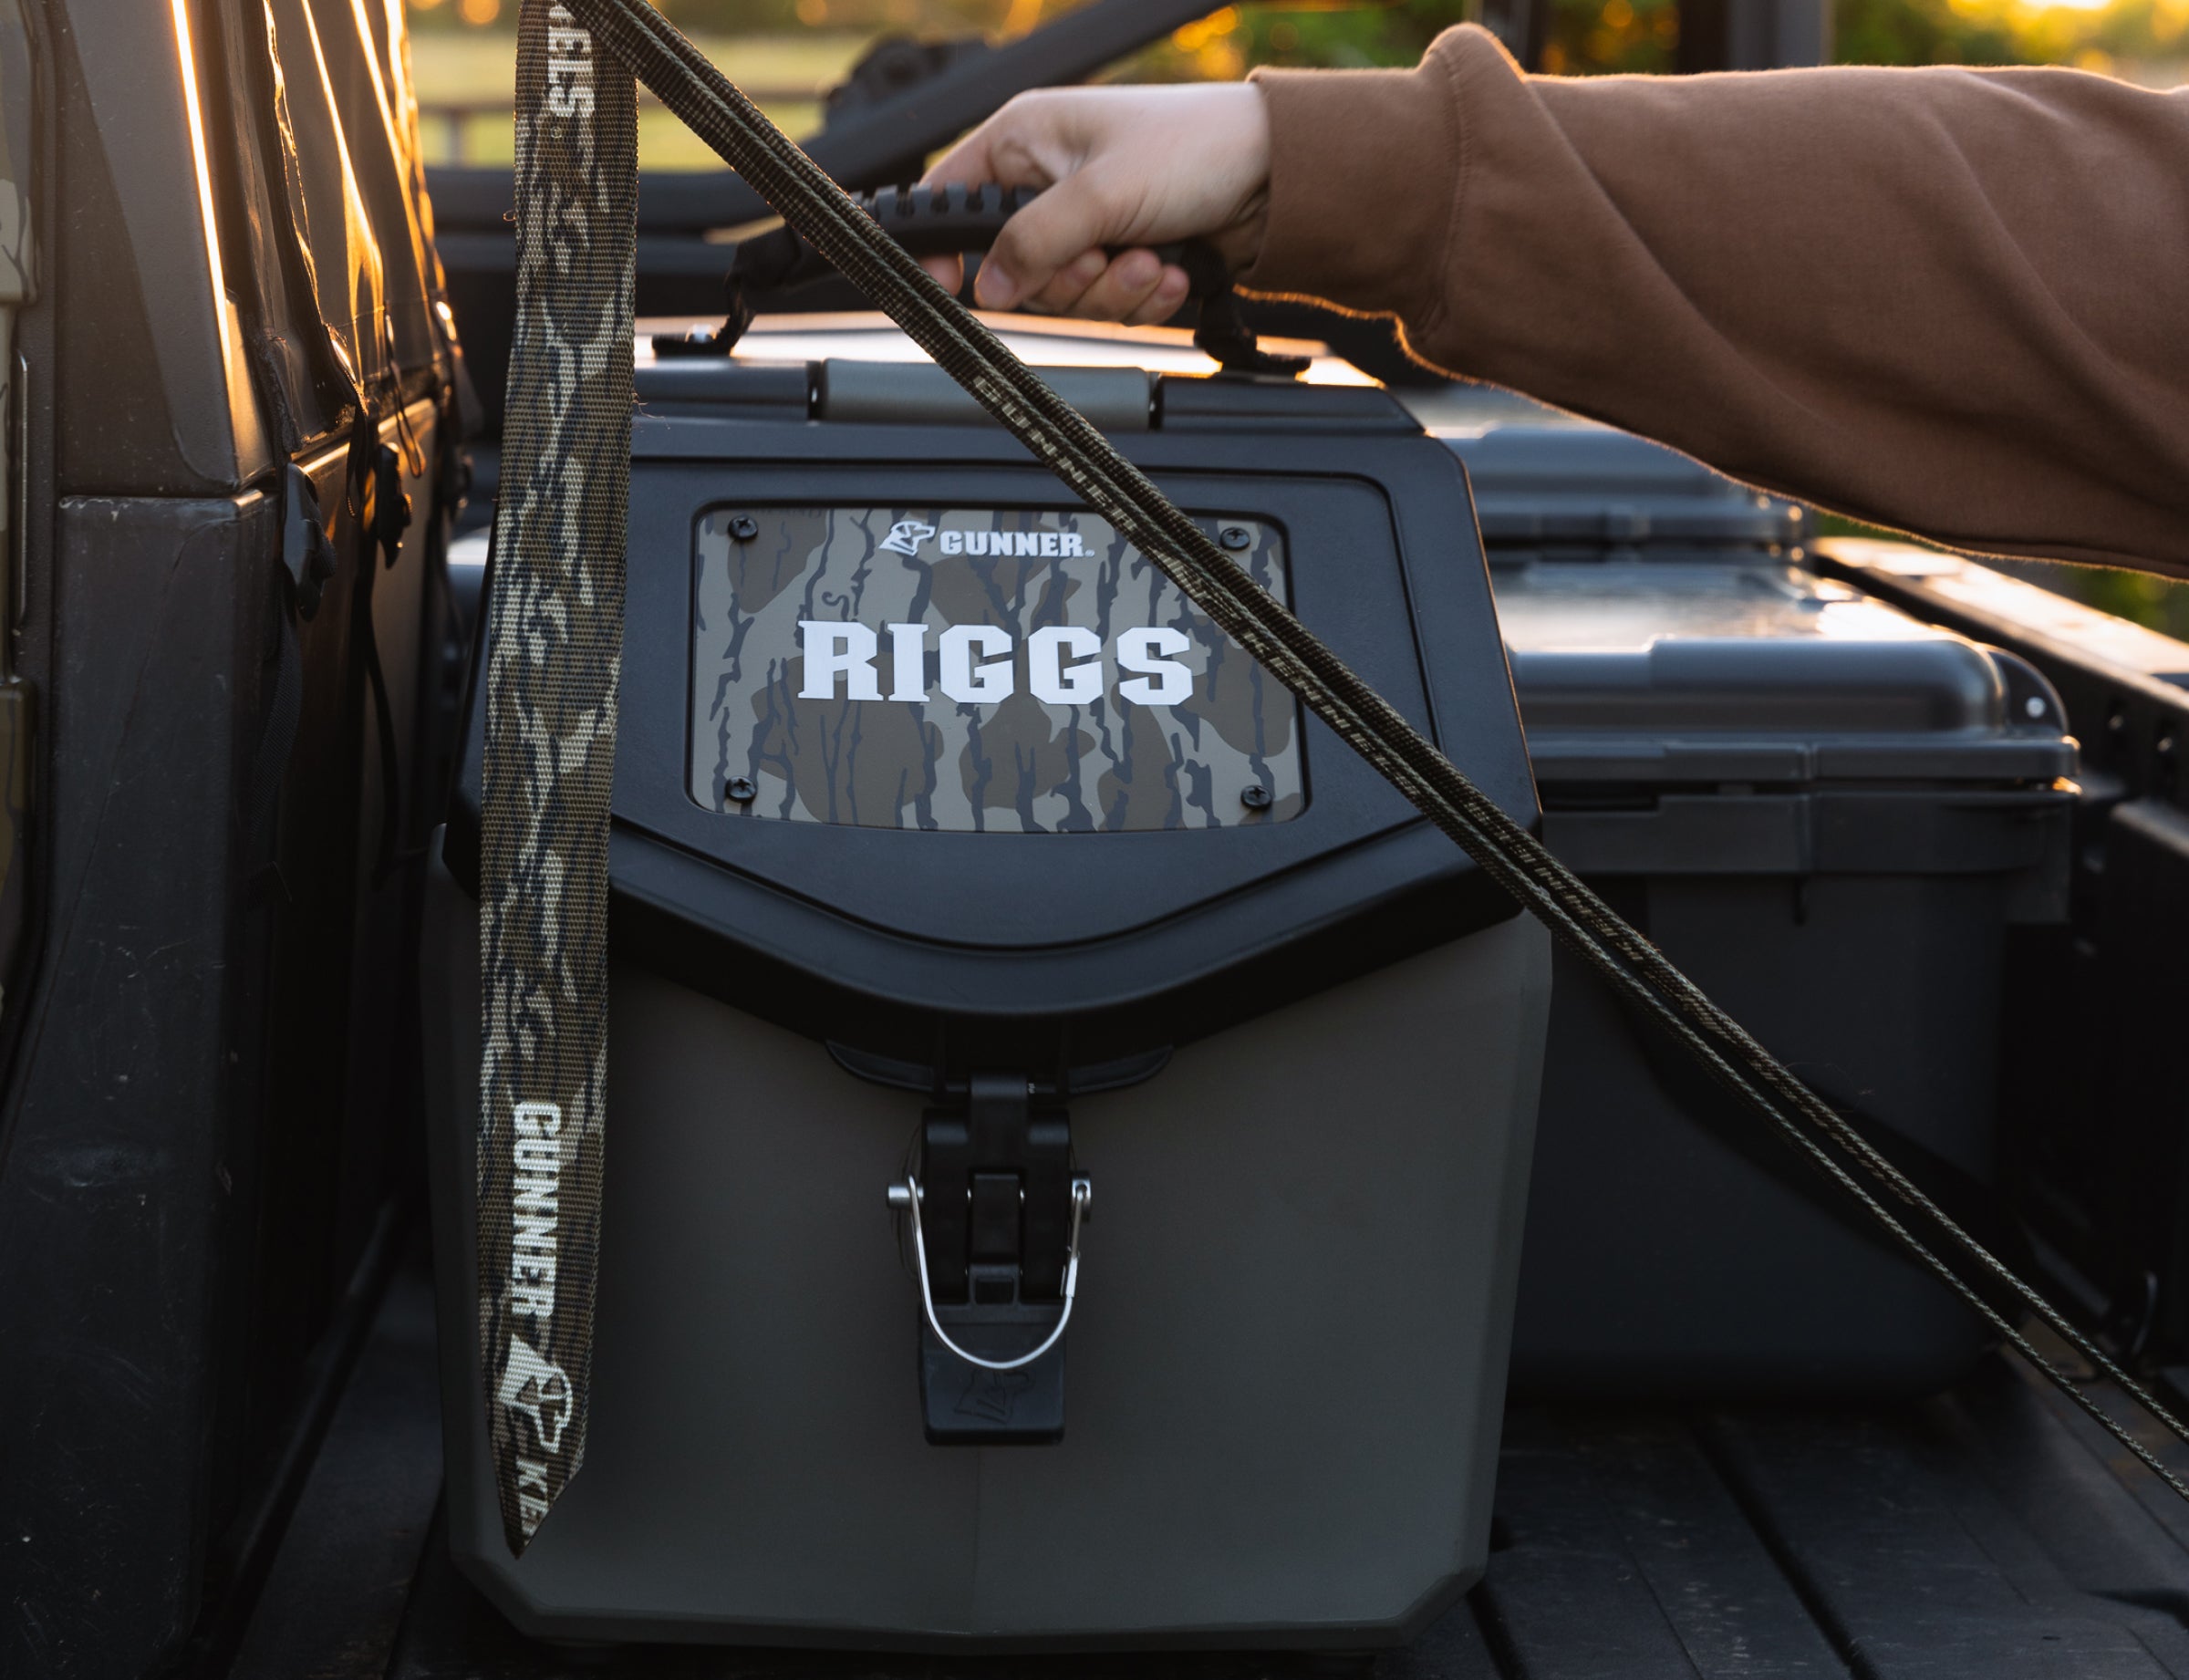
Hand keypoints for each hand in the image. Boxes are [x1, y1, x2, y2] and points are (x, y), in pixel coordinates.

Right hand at [919, 82, 1271, 323]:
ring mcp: (1090, 223)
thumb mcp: (1102, 193)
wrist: (1279, 177)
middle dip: (1070, 278)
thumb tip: (988, 285)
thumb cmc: (1197, 146)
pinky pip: (1108, 303)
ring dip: (1113, 290)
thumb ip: (1035, 241)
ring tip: (1153, 259)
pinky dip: (1142, 298)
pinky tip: (1172, 271)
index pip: (951, 196)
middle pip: (1015, 268)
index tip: (947, 284)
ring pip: (1065, 294)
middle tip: (1107, 255)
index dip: (943, 244)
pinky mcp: (1124, 255)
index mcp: (1027, 140)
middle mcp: (1050, 181)